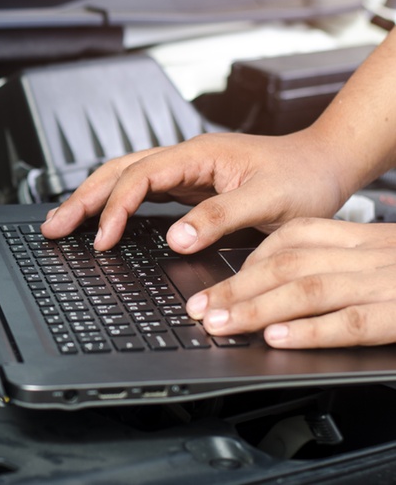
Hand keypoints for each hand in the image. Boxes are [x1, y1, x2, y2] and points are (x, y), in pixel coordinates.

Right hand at [40, 131, 350, 252]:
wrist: (325, 164)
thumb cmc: (303, 177)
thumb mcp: (269, 201)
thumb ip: (220, 217)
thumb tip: (174, 238)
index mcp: (197, 155)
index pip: (139, 178)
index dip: (115, 209)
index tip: (103, 241)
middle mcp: (185, 158)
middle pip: (117, 171)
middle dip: (82, 198)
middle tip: (53, 226)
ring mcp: (184, 170)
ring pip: (123, 177)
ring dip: (91, 198)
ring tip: (63, 220)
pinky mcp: (188, 184)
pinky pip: (139, 190)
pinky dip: (114, 204)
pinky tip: (103, 218)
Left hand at [186, 218, 395, 347]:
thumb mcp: (388, 254)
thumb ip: (342, 262)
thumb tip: (282, 284)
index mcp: (363, 237)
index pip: (295, 237)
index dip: (250, 261)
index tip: (216, 281)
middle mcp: (370, 255)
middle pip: (288, 264)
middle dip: (235, 286)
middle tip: (198, 307)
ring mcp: (386, 283)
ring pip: (308, 290)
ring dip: (257, 308)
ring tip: (221, 323)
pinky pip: (350, 322)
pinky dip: (308, 331)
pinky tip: (276, 338)